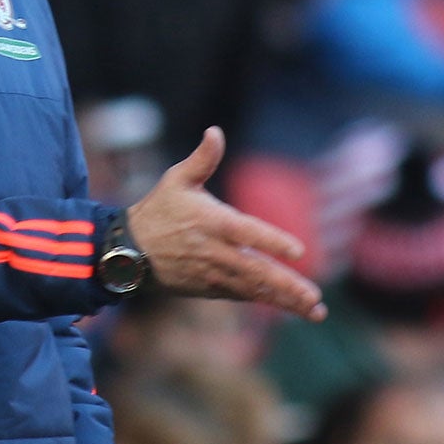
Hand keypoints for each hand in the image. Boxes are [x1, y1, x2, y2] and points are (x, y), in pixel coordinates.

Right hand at [125, 128, 324, 321]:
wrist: (129, 252)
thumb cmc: (158, 210)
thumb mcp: (176, 180)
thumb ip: (202, 159)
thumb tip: (215, 132)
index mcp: (212, 222)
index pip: (247, 232)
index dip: (272, 241)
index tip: (298, 252)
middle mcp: (216, 252)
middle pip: (256, 271)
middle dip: (287, 285)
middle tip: (314, 297)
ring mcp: (214, 274)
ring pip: (255, 289)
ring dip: (285, 300)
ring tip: (315, 311)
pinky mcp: (211, 289)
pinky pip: (244, 296)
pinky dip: (268, 302)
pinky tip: (293, 308)